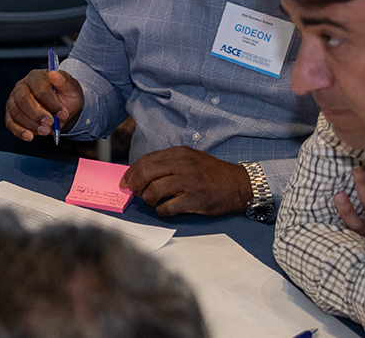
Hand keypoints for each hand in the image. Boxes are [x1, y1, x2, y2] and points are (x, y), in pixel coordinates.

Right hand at [4, 68, 82, 140]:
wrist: (61, 109)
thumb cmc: (65, 96)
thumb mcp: (72, 88)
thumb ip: (65, 81)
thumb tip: (54, 74)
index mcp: (36, 77)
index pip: (40, 89)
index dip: (52, 103)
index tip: (63, 114)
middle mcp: (21, 87)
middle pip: (22, 100)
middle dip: (37, 114)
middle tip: (50, 123)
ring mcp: (13, 100)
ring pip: (16, 112)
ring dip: (30, 124)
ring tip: (45, 130)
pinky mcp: (11, 114)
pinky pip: (10, 123)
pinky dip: (19, 131)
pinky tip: (30, 136)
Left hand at [120, 146, 250, 215]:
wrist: (239, 185)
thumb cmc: (211, 173)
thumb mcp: (190, 159)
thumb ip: (167, 164)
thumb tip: (140, 174)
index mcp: (179, 154)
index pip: (146, 160)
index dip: (131, 172)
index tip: (125, 181)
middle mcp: (183, 165)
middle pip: (146, 174)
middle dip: (134, 185)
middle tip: (132, 192)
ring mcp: (188, 183)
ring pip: (153, 192)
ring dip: (148, 199)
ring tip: (152, 201)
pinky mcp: (194, 200)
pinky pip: (167, 208)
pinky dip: (161, 211)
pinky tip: (165, 209)